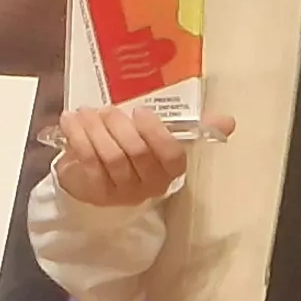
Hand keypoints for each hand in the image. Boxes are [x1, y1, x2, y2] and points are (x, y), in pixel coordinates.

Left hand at [51, 106, 233, 205]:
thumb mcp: (157, 139)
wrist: (94, 183)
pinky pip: (86, 160)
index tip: (140, 111)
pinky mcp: (92, 191)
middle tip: (109, 109)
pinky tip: (71, 120)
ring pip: (110, 156)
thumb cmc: (131, 153)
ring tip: (88, 112)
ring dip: (97, 128)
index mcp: (168, 171)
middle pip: (136, 153)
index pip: (171, 157)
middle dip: (120, 125)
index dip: (156, 134)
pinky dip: (77, 136)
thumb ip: (191, 127)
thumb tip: (229, 121)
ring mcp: (119, 191)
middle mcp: (147, 185)